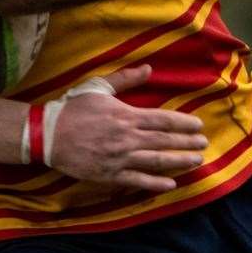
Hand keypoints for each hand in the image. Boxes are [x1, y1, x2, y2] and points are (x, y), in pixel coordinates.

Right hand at [45, 66, 207, 190]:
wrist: (48, 135)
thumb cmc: (73, 109)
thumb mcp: (98, 87)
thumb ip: (126, 79)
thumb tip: (149, 69)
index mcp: (126, 116)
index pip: (163, 120)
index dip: (183, 124)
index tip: (198, 126)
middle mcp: (127, 138)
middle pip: (165, 141)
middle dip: (187, 143)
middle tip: (204, 144)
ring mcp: (119, 158)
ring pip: (157, 161)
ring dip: (179, 161)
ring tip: (196, 161)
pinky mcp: (109, 175)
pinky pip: (137, 181)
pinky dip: (156, 183)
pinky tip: (171, 184)